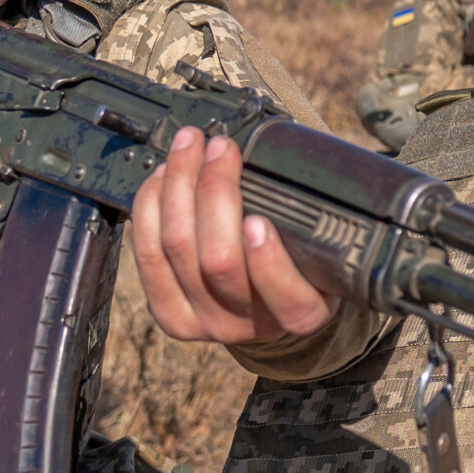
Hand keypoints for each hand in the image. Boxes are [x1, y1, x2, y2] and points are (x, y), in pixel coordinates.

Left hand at [133, 125, 339, 343]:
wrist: (265, 308)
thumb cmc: (301, 264)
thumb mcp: (325, 252)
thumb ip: (314, 224)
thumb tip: (294, 160)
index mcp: (301, 314)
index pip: (287, 296)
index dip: (267, 261)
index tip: (259, 219)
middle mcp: (249, 325)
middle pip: (219, 260)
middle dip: (215, 190)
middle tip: (222, 147)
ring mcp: (202, 322)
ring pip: (177, 248)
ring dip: (180, 184)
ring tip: (190, 147)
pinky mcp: (168, 312)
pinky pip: (148, 253)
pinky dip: (151, 206)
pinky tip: (164, 175)